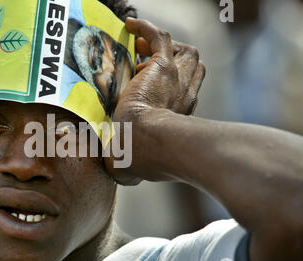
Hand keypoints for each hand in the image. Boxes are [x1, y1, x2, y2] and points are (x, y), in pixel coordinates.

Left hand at [105, 18, 205, 184]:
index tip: (151, 82)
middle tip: (148, 63)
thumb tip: (123, 179)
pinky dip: (147, 28)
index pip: (187, 90)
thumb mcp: (135, 166)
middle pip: (194, 66)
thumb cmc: (139, 161)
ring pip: (184, 51)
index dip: (174, 82)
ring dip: (165, 47)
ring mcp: (177, 80)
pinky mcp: (162, 67)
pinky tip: (131, 25)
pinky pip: (160, 37)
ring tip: (141, 49)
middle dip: (176, 60)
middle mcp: (185, 95)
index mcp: (180, 116)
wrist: (143, 145)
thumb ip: (130, 169)